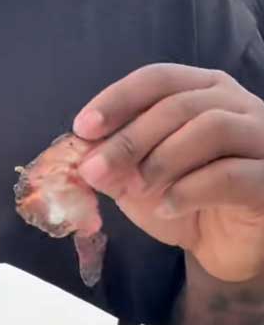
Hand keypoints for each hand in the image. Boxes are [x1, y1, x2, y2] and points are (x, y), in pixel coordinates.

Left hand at [73, 65, 263, 280]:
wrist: (225, 247)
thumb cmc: (182, 198)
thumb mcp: (136, 177)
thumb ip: (111, 161)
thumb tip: (79, 153)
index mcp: (203, 89)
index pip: (158, 78)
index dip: (118, 99)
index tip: (83, 127)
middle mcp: (238, 104)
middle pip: (179, 105)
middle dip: (130, 138)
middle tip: (96, 170)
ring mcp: (262, 138)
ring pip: (211, 129)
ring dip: (162, 160)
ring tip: (136, 189)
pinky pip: (232, 174)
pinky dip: (190, 190)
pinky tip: (167, 207)